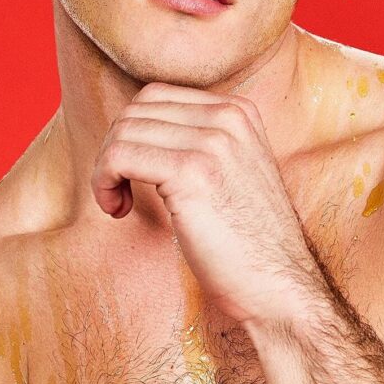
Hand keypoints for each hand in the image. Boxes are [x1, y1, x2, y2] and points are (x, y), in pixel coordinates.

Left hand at [90, 83, 324, 324]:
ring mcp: (212, 142)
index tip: (132, 172)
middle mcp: (228, 118)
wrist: (279, 286)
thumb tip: (136, 134)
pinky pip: (119, 156)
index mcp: (239, 112)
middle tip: (117, 189)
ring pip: (123, 131)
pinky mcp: (191, 172)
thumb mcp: (233, 174)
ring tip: (117, 202)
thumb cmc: (248, 244)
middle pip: (136, 110)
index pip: (156, 97)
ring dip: (105, 169)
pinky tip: (118, 209)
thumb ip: (200, 145)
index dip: (131, 133)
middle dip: (113, 148)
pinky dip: (104, 182)